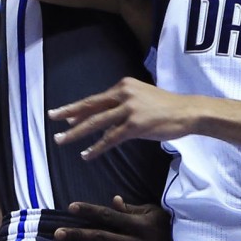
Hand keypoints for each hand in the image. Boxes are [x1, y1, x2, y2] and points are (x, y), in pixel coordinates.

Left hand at [49, 77, 199, 159]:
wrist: (188, 111)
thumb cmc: (166, 107)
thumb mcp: (141, 98)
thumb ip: (122, 106)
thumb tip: (104, 122)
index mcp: (123, 86)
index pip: (95, 99)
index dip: (78, 108)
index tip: (63, 115)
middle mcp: (123, 94)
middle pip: (90, 105)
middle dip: (68, 113)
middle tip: (51, 117)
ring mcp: (129, 109)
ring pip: (96, 122)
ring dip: (76, 133)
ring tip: (61, 140)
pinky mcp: (135, 125)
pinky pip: (110, 138)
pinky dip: (96, 147)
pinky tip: (86, 154)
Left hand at [54, 196, 171, 240]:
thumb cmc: (168, 228)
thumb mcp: (154, 212)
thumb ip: (132, 209)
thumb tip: (112, 200)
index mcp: (137, 224)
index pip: (107, 216)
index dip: (88, 210)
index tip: (70, 207)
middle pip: (100, 237)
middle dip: (77, 234)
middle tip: (57, 234)